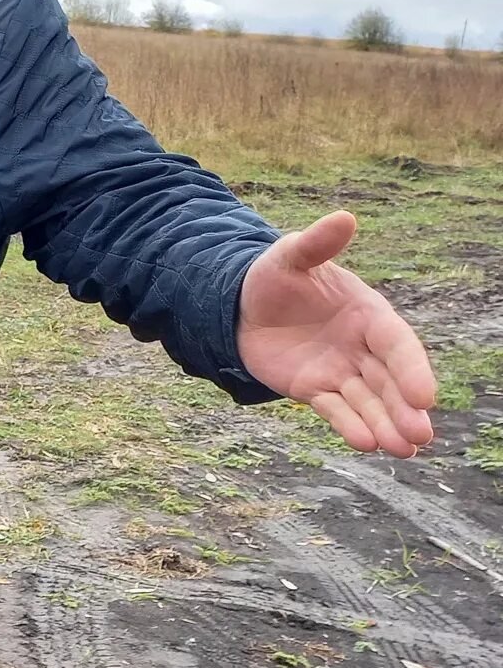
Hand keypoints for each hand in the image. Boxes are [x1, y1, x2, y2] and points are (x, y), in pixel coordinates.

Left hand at [237, 212, 435, 456]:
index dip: (412, 370)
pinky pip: (336, 409)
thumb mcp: (290, 257)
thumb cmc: (274, 277)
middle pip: (390, 381)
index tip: (425, 397)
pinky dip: (349, 425)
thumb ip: (317, 244)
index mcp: (368, 314)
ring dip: (385, 424)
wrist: (240, 305)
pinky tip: (364, 443)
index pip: (397, 345)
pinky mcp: (315, 389)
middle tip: (422, 436)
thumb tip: (344, 218)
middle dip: (405, 408)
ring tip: (403, 450)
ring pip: (368, 401)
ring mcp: (340, 370)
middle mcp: (361, 346)